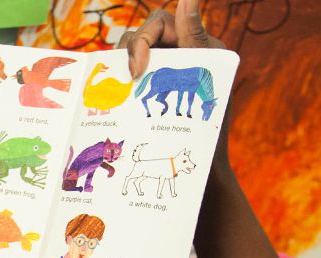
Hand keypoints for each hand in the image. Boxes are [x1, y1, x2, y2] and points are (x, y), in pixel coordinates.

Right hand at [117, 0, 233, 176]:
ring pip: (128, 58)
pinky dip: (117, 88)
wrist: (202, 172)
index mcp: (195, 47)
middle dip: (130, 55)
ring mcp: (160, 77)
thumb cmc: (211, 130)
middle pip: (140, 37)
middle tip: (130, 83)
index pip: (160, 22)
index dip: (142, 38)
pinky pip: (125, 81)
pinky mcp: (147, 96)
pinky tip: (110, 103)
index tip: (137, 70)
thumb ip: (194, 39)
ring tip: (122, 95)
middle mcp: (176, 57)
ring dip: (121, 73)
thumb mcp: (205, 80)